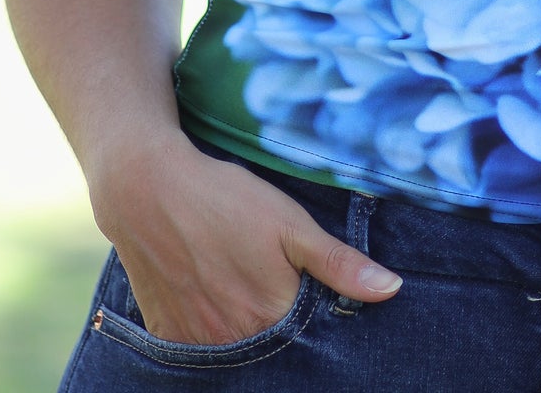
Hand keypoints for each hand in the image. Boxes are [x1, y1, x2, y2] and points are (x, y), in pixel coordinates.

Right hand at [94, 135, 400, 345]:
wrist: (147, 189)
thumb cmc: (226, 199)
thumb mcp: (290, 222)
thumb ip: (339, 264)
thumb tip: (393, 289)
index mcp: (272, 314)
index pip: (311, 335)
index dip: (316, 316)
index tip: (310, 289)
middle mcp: (234, 340)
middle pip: (272, 346)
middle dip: (281, 326)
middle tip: (270, 281)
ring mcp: (197, 342)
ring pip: (236, 350)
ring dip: (247, 330)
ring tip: (243, 286)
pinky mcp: (167, 335)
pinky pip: (199, 350)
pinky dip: (212, 333)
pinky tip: (215, 298)